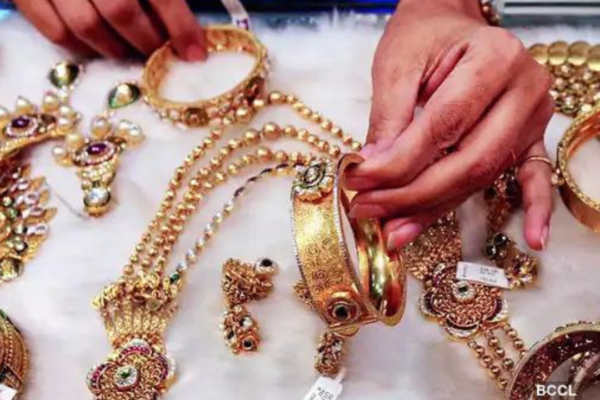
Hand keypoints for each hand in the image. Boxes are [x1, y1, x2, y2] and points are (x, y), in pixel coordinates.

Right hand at [14, 0, 205, 59]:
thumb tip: (189, 26)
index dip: (181, 27)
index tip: (195, 53)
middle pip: (121, 11)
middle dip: (147, 41)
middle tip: (159, 53)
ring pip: (86, 25)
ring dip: (114, 48)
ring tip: (130, 51)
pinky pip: (53, 29)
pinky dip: (79, 46)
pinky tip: (96, 47)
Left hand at [344, 0, 553, 250]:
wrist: (452, 25)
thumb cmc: (425, 37)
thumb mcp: (397, 64)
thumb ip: (389, 117)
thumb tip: (375, 170)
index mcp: (494, 58)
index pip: (444, 126)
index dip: (399, 163)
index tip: (359, 182)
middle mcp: (524, 89)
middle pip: (470, 160)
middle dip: (413, 194)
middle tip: (369, 210)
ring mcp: (533, 116)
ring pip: (484, 176)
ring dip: (436, 208)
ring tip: (395, 231)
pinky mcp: (530, 136)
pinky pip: (534, 177)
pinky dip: (533, 209)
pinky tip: (533, 239)